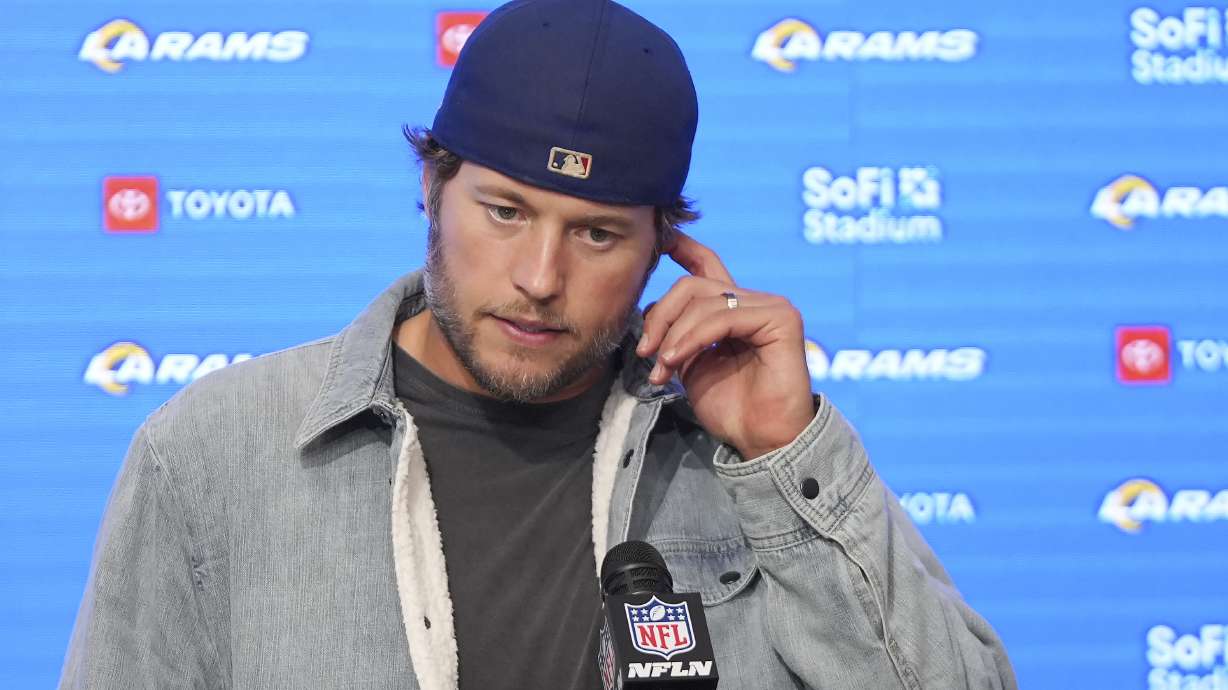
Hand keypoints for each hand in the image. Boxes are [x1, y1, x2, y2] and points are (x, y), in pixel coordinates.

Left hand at [635, 231, 815, 459]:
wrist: (760, 439)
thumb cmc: (729, 407)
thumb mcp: (689, 363)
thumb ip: (675, 333)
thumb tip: (649, 311)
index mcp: (731, 309)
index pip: (705, 265)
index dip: (681, 247)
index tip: (657, 241)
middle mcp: (753, 301)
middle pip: (692, 285)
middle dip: (660, 316)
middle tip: (646, 352)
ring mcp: (770, 306)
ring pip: (704, 300)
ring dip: (673, 334)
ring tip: (662, 366)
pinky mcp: (782, 318)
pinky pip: (723, 316)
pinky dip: (692, 337)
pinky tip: (676, 359)